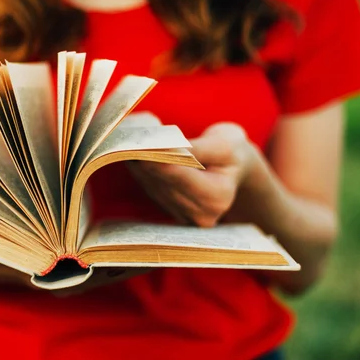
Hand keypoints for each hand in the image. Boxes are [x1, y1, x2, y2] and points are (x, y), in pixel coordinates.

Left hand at [128, 123, 259, 226]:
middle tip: (126, 141)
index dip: (159, 159)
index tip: (140, 144)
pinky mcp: (173, 213)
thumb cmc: (231, 152)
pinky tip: (134, 156)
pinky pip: (152, 189)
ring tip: (127, 145)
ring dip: (139, 166)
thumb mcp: (224, 143)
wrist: (234, 169)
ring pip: (153, 187)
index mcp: (218, 197)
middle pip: (163, 183)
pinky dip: (142, 172)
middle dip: (145, 161)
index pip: (181, 176)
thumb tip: (166, 148)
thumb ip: (196, 148)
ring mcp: (186, 218)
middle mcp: (202, 214)